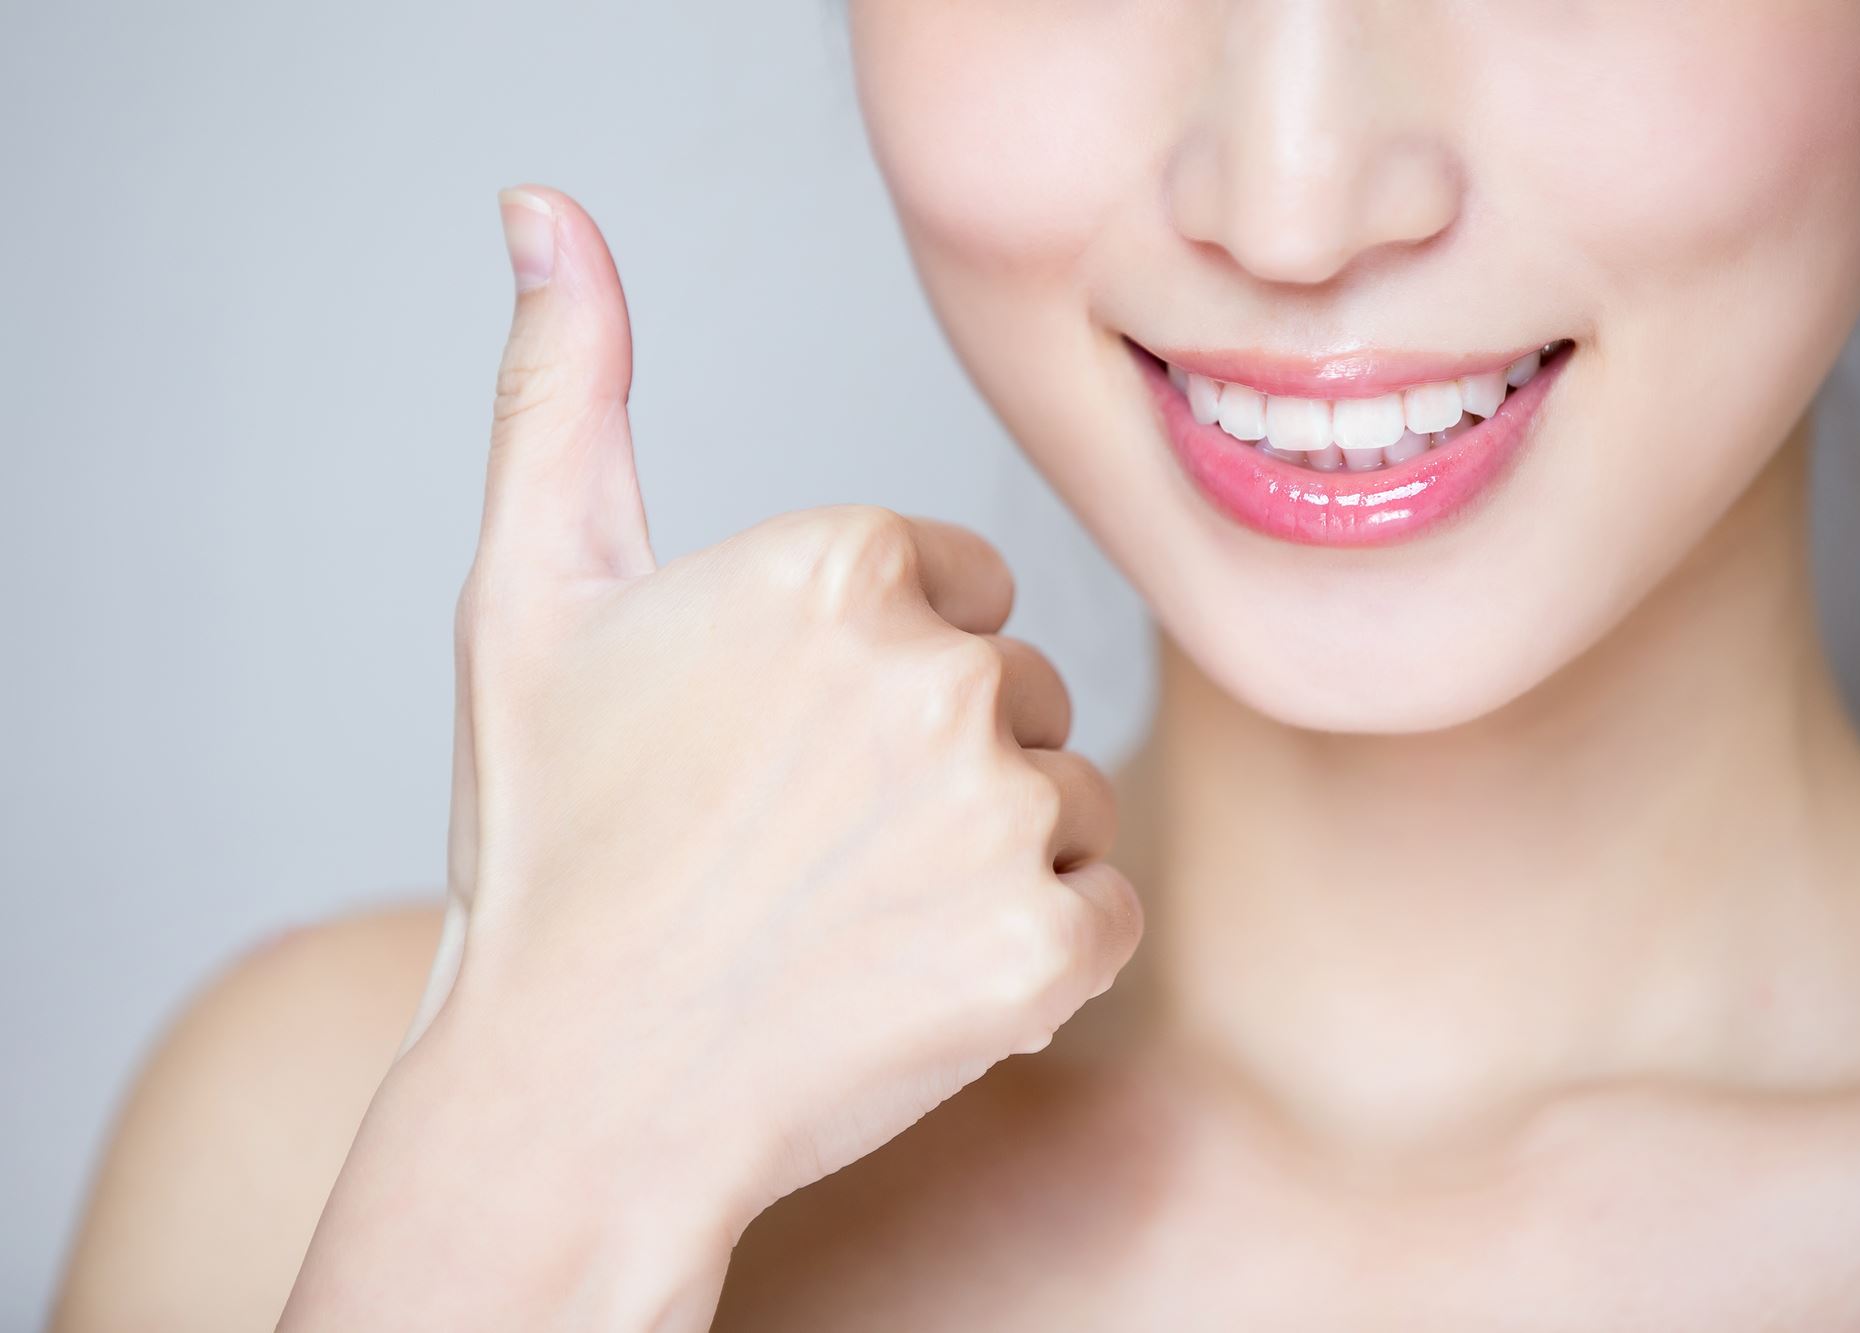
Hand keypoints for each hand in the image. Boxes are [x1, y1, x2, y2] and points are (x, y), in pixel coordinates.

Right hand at [287, 186, 1142, 1331]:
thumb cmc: (555, 848)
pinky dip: (1039, 953)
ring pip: (1066, 799)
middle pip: (1018, 687)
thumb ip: (564, 392)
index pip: (954, 587)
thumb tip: (545, 214)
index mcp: (839, 562)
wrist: (577, 1094)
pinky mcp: (1047, 947)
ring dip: (991, 857)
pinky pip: (1105, 912)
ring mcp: (1001, 813)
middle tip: (807, 843)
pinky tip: (919, 981)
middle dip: (943, 756)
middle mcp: (941, 669)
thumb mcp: (528, 596)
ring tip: (854, 917)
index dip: (874, 673)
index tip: (784, 748)